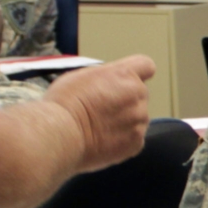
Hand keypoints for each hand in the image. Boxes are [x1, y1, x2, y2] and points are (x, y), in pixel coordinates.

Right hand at [43, 55, 154, 171]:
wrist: (61, 134)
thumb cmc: (65, 104)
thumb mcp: (82, 76)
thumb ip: (105, 77)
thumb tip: (108, 85)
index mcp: (124, 74)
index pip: (146, 65)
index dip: (138, 73)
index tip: (129, 80)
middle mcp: (137, 94)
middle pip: (139, 94)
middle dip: (125, 100)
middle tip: (102, 110)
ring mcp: (139, 119)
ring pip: (137, 117)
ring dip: (124, 121)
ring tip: (99, 127)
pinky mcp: (137, 142)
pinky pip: (134, 138)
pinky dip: (122, 140)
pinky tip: (103, 141)